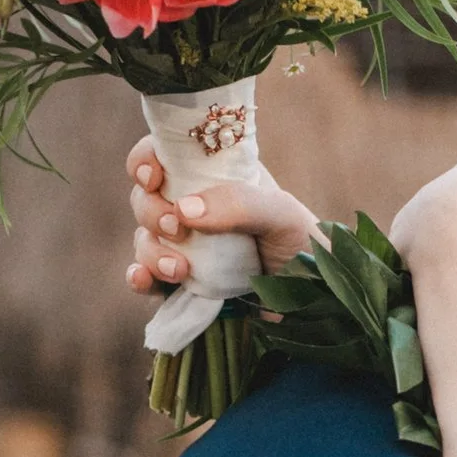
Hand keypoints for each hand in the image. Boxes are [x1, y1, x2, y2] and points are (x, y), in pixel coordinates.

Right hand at [126, 140, 319, 292]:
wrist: (317, 300)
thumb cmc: (304, 244)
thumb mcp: (282, 214)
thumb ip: (240, 204)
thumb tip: (185, 209)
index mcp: (215, 178)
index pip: (165, 156)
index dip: (146, 160)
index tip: (152, 176)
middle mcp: (194, 208)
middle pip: (145, 198)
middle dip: (151, 212)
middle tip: (178, 229)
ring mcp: (186, 246)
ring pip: (145, 238)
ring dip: (151, 251)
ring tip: (179, 270)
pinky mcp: (182, 282)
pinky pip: (147, 277)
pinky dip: (139, 278)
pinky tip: (145, 281)